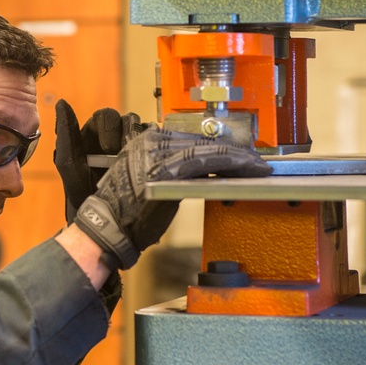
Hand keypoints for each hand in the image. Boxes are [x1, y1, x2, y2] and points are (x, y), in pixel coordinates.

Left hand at [53, 99, 146, 223]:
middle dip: (126, 136)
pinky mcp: (150, 160)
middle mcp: (115, 139)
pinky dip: (155, 151)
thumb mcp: (69, 164)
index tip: (107, 149)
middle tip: (122, 157)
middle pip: (128, 120)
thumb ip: (65, 133)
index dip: (108, 128)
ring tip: (135, 163)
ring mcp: (134, 149)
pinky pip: (158, 145)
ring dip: (141, 143)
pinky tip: (148, 166)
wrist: (104, 225)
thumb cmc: (81, 195)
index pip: (106, 116)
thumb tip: (61, 102)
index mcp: (94, 136)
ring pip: (145, 130)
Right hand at [73, 126, 272, 269]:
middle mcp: (153, 140)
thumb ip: (175, 167)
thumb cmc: (127, 210)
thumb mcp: (152, 179)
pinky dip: (231, 164)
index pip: (193, 138)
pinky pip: (208, 161)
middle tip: (257, 160)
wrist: (108, 226)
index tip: (241, 153)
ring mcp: (160, 153)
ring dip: (238, 158)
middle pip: (204, 141)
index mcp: (148, 139)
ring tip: (257, 166)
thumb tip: (206, 168)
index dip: (221, 145)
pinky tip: (247, 169)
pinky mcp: (170, 169)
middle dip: (234, 150)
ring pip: (209, 149)